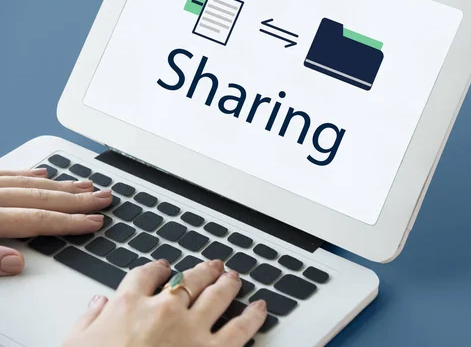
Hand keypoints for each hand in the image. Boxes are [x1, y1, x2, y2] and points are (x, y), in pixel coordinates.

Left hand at [0, 168, 111, 275]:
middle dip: (77, 200)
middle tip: (103, 198)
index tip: (95, 221)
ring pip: (29, 184)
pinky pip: (7, 173)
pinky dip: (28, 174)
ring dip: (61, 186)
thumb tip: (17, 262)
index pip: (38, 220)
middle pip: (41, 198)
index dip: (70, 222)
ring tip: (85, 186)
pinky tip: (43, 174)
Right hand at [64, 259, 266, 346]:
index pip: (146, 275)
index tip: (164, 267)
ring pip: (217, 294)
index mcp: (129, 305)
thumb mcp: (75, 345)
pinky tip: (260, 308)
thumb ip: (88, 320)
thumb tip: (98, 303)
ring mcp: (191, 329)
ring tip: (234, 277)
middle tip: (212, 266)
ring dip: (228, 283)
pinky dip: (253, 316)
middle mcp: (164, 310)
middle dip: (203, 270)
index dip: (158, 268)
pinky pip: (240, 329)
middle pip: (189, 279)